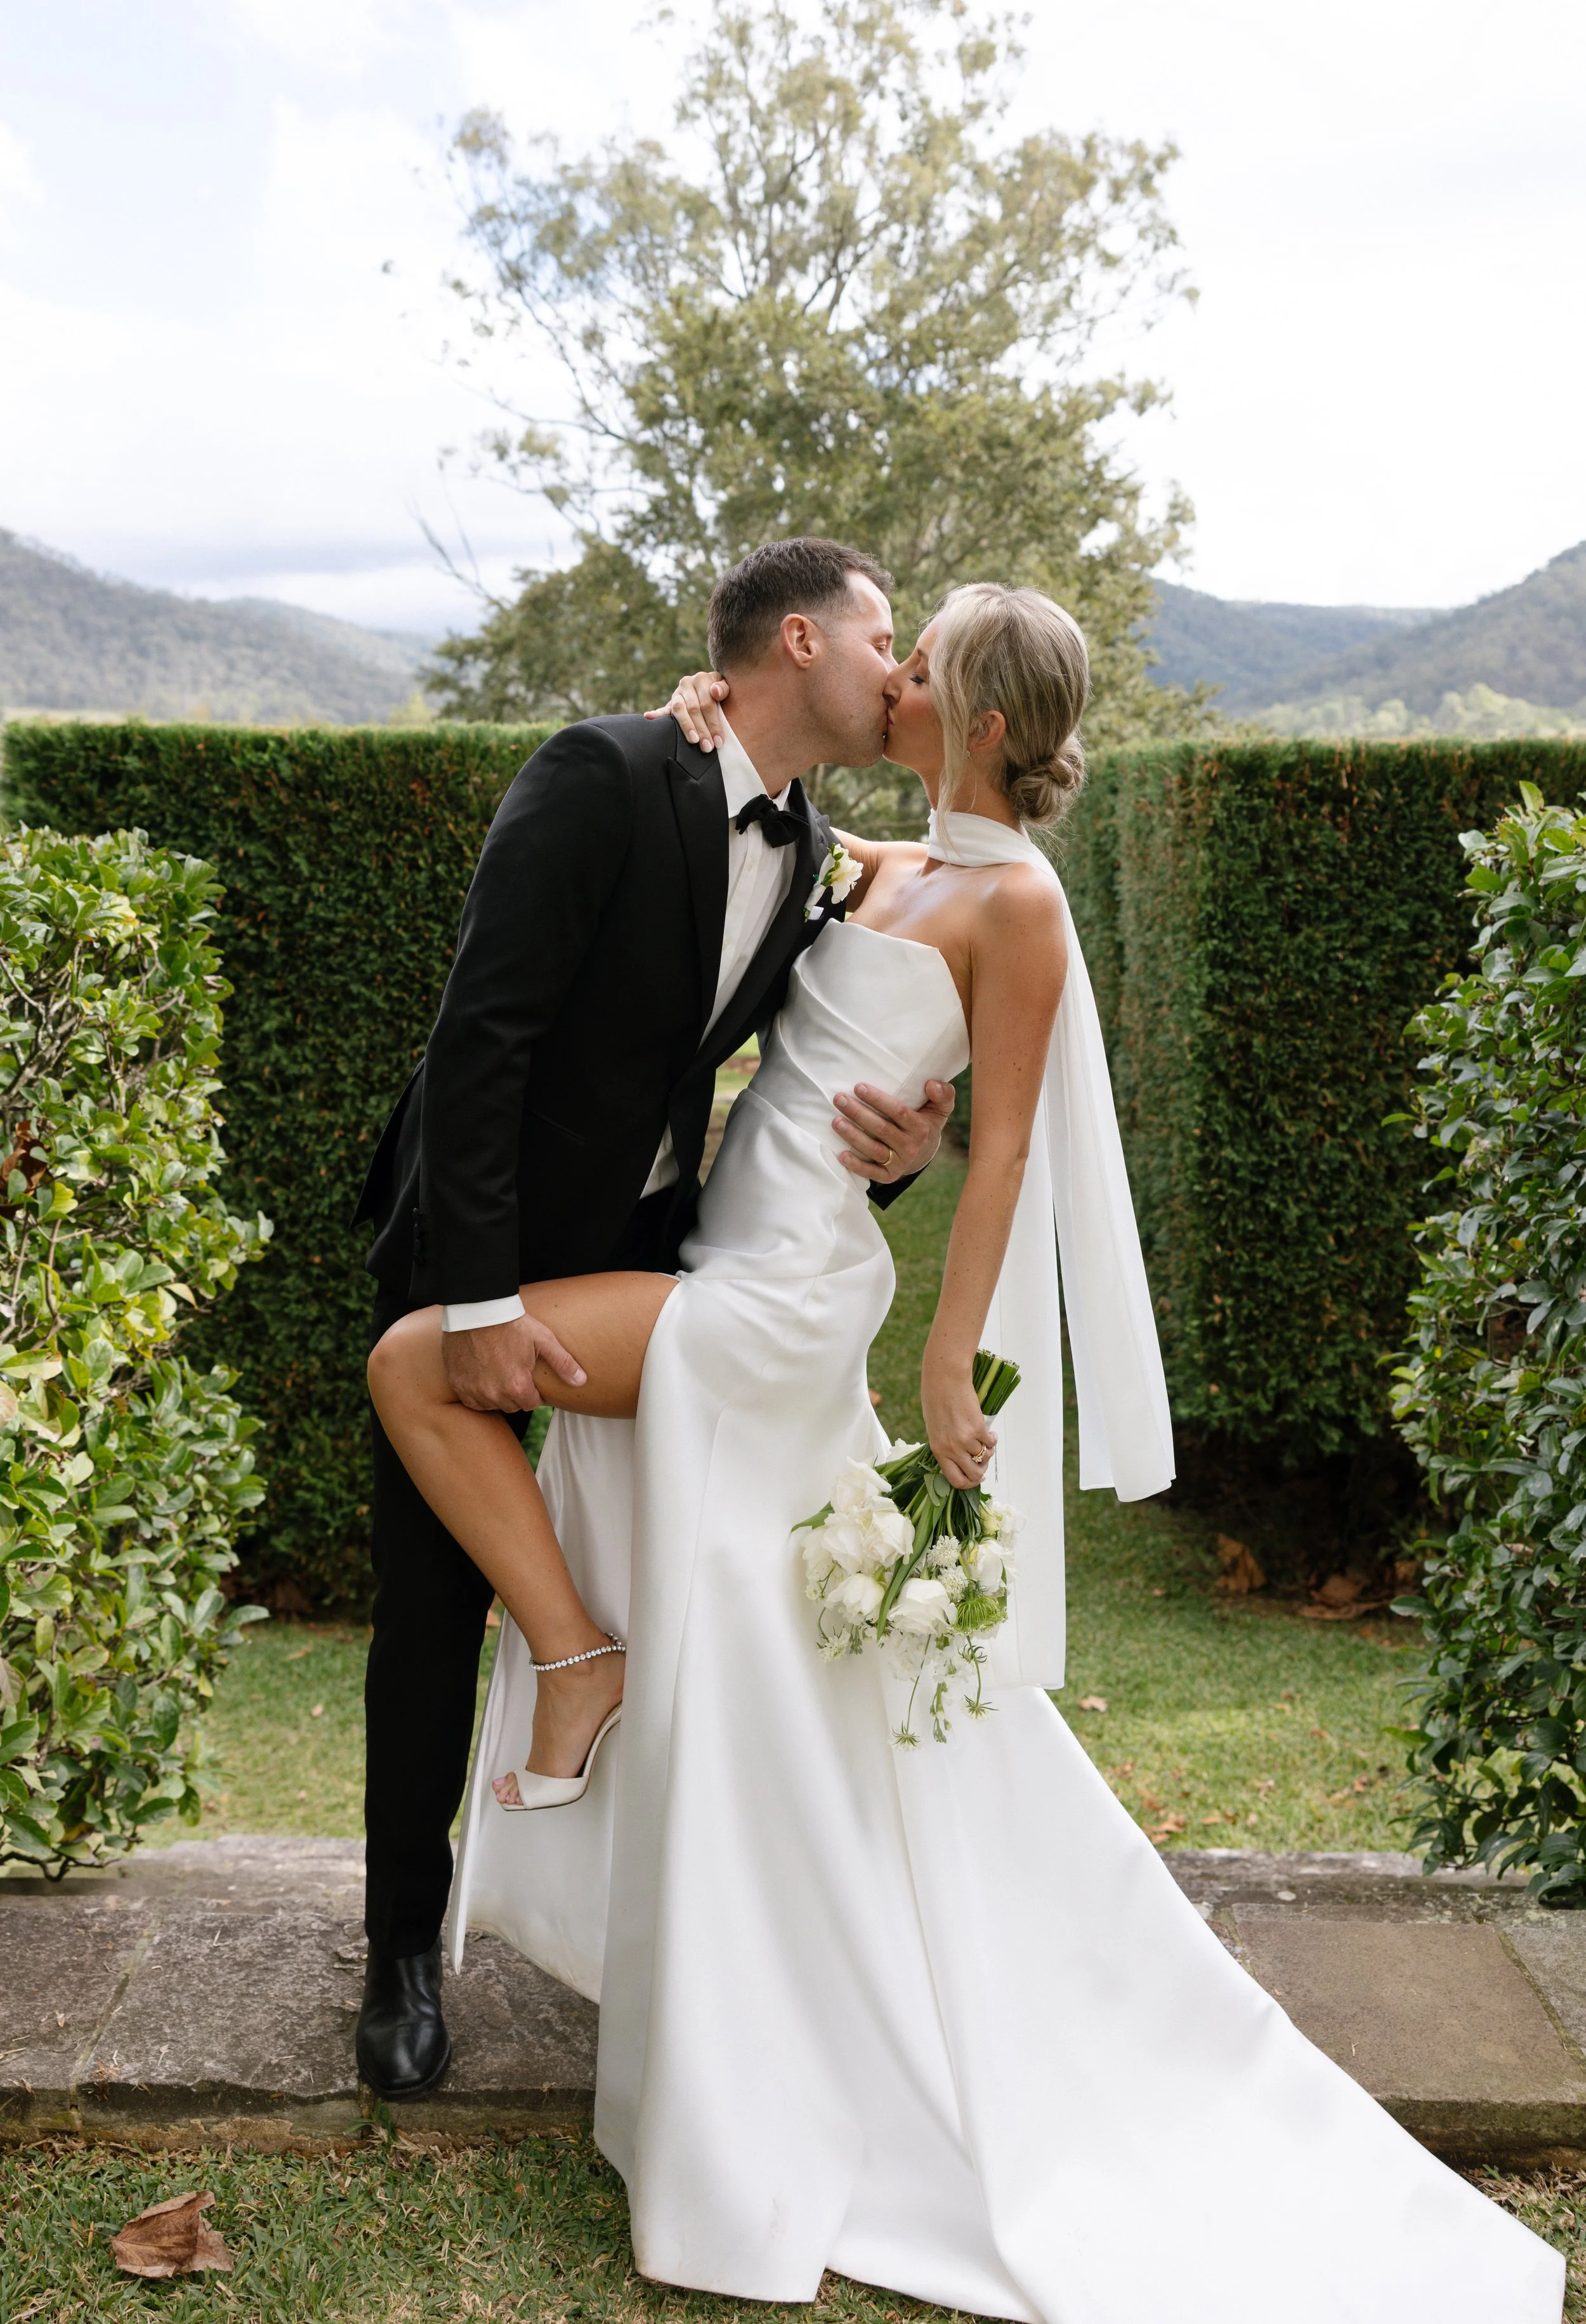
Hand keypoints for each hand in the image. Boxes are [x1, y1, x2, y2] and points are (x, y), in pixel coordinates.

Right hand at [442, 1311, 586, 1413]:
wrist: (477, 1310)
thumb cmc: (512, 1323)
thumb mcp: (543, 1340)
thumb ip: (563, 1363)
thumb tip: (582, 1381)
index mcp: (517, 1386)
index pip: (531, 1403)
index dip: (534, 1392)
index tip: (531, 1379)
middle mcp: (494, 1394)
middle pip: (511, 1405)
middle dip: (517, 1394)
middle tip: (516, 1374)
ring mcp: (473, 1390)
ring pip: (491, 1404)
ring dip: (497, 1395)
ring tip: (500, 1374)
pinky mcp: (457, 1384)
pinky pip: (471, 1400)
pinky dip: (477, 1393)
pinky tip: (483, 1377)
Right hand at [644, 670, 729, 751]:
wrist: (709, 687)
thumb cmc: (721, 693)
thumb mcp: (727, 688)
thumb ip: (724, 688)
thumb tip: (715, 692)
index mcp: (702, 678)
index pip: (708, 703)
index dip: (714, 723)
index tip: (719, 741)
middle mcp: (687, 683)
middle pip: (694, 709)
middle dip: (702, 730)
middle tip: (707, 747)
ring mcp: (677, 693)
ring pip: (679, 710)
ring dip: (686, 727)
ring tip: (693, 741)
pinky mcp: (670, 702)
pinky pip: (663, 709)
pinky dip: (656, 714)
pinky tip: (649, 716)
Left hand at [833, 1077, 953, 1182]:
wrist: (925, 1153)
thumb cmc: (927, 1122)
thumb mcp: (940, 1108)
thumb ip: (943, 1094)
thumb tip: (931, 1084)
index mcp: (921, 1127)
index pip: (898, 1112)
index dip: (878, 1100)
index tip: (859, 1087)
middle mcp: (911, 1146)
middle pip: (881, 1129)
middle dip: (858, 1113)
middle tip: (839, 1099)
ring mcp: (900, 1162)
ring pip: (873, 1149)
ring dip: (852, 1136)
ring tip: (836, 1121)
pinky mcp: (889, 1176)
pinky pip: (871, 1172)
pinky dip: (856, 1165)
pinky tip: (842, 1155)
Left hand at [922, 1350, 996, 1490]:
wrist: (945, 1379)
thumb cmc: (936, 1400)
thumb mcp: (935, 1429)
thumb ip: (946, 1446)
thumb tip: (962, 1459)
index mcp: (938, 1450)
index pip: (955, 1480)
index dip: (968, 1483)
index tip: (974, 1478)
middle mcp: (951, 1449)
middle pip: (973, 1475)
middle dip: (982, 1471)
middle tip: (983, 1462)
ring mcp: (966, 1440)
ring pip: (984, 1458)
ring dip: (988, 1452)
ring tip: (985, 1441)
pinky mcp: (978, 1428)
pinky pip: (990, 1443)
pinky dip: (992, 1440)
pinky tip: (990, 1433)